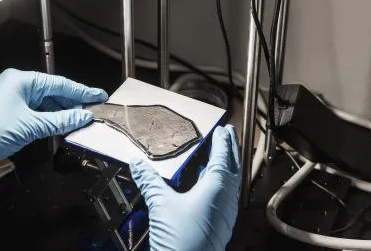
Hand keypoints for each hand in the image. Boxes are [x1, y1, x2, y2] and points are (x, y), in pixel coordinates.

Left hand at [0, 68, 106, 193]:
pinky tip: (61, 125)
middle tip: (92, 111)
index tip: (98, 95)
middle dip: (72, 103)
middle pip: (52, 92)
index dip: (81, 91)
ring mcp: (11, 99)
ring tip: (80, 120)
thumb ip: (61, 120)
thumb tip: (83, 117)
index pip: (59, 83)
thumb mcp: (31, 126)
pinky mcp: (8, 112)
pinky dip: (48, 119)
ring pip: (44, 103)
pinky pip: (35, 112)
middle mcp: (16, 85)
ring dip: (61, 113)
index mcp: (20, 80)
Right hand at [131, 125, 240, 250]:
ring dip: (227, 165)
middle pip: (233, 166)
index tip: (222, 130)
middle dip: (231, 149)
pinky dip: (221, 182)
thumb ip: (150, 181)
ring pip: (231, 182)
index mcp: (218, 188)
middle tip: (229, 135)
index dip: (223, 141)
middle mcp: (227, 198)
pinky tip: (209, 183)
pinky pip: (226, 195)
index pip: (223, 157)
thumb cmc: (181, 241)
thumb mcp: (161, 205)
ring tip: (220, 155)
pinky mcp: (221, 224)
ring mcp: (226, 213)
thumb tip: (137, 163)